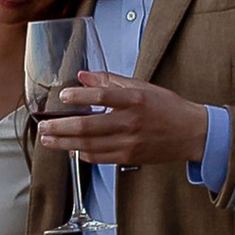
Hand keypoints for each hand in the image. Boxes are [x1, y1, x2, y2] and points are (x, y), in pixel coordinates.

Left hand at [36, 72, 209, 170]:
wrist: (191, 133)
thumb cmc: (166, 107)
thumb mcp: (141, 86)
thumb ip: (110, 81)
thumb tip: (82, 76)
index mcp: (134, 100)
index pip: (101, 97)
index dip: (79, 97)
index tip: (62, 96)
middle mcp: (131, 122)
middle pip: (88, 126)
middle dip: (61, 127)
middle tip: (43, 126)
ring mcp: (129, 142)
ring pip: (89, 145)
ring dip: (64, 143)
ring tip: (48, 139)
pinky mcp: (129, 157)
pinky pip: (99, 157)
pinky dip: (82, 153)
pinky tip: (70, 148)